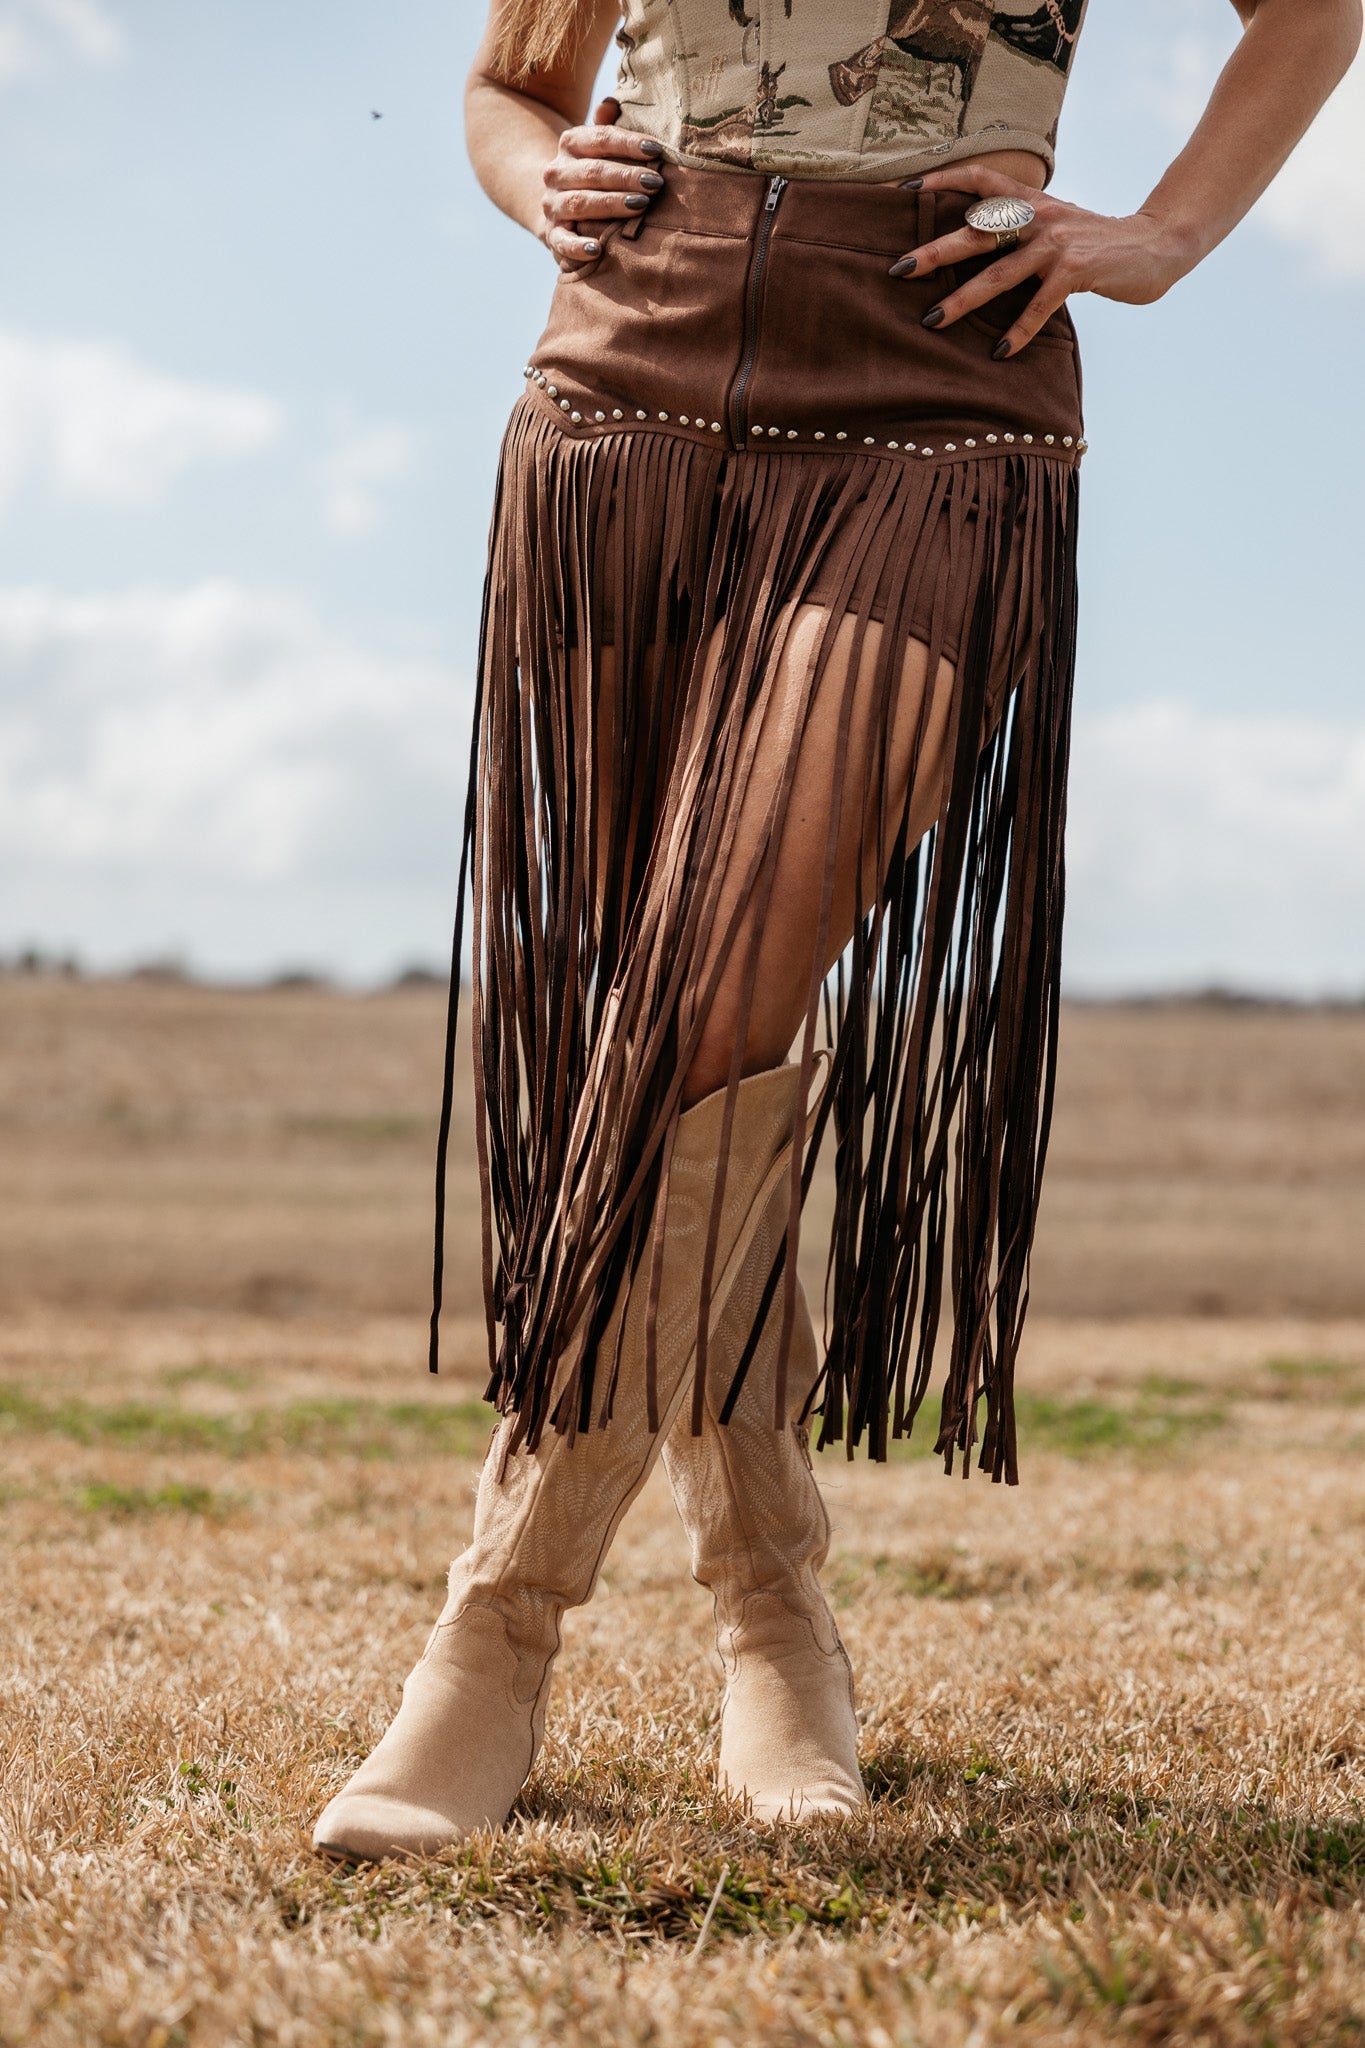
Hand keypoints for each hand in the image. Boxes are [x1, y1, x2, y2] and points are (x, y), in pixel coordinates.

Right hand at [542, 96, 665, 270]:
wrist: (558, 205)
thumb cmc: (595, 172)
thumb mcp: (600, 146)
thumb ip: (607, 125)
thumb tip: (612, 104)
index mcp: (570, 144)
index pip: (599, 138)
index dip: (628, 143)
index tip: (656, 149)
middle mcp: (557, 172)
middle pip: (592, 172)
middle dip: (626, 176)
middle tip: (656, 183)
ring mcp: (552, 204)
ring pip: (580, 203)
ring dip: (612, 204)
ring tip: (640, 206)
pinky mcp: (553, 234)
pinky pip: (563, 242)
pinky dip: (578, 248)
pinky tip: (597, 250)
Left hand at [889, 163, 1189, 356]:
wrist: (1155, 245)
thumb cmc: (1096, 244)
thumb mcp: (1055, 226)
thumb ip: (1019, 231)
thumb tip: (973, 244)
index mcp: (1031, 202)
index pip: (981, 179)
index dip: (942, 180)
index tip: (903, 190)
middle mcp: (1039, 217)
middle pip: (977, 232)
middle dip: (934, 252)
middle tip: (897, 270)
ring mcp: (1057, 243)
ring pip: (999, 273)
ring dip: (964, 300)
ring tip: (933, 321)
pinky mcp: (1077, 271)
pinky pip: (1039, 305)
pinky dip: (1018, 331)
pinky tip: (999, 352)